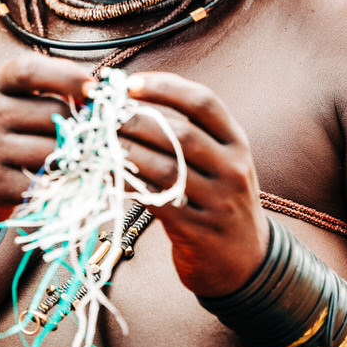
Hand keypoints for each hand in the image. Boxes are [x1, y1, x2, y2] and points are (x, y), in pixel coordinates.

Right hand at [0, 52, 91, 238]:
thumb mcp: (7, 99)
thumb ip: (45, 90)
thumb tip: (98, 94)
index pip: (30, 70)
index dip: (67, 76)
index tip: (94, 89)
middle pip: (53, 113)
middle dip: (79, 126)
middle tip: (88, 137)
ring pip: (54, 149)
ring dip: (73, 158)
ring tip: (74, 160)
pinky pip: (43, 181)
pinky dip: (59, 183)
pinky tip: (59, 180)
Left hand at [117, 71, 269, 297]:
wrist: (246, 263)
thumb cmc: (221, 198)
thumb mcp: (222, 160)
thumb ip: (191, 131)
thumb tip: (134, 99)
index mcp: (237, 142)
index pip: (203, 102)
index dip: (165, 86)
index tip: (129, 83)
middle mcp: (233, 169)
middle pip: (179, 133)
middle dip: (135, 119)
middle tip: (104, 116)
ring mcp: (218, 203)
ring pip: (165, 167)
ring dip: (127, 151)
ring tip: (100, 143)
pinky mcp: (198, 233)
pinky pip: (157, 202)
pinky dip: (129, 186)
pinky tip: (110, 176)